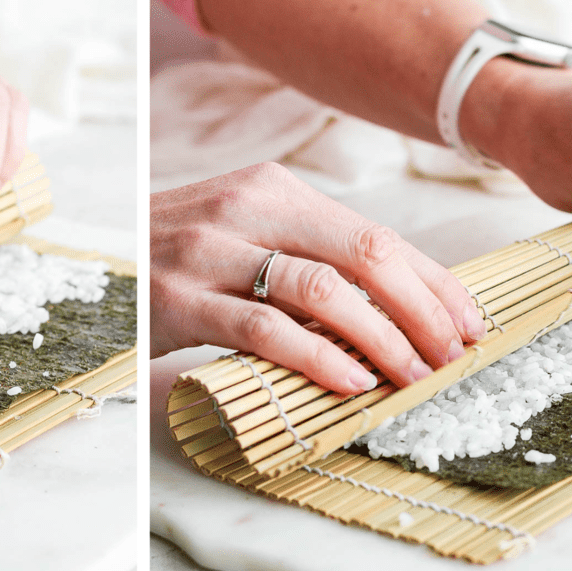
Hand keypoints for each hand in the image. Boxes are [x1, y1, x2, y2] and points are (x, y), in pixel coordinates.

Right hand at [151, 163, 487, 394]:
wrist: (101, 261)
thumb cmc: (187, 256)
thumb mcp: (249, 234)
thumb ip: (313, 255)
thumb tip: (405, 303)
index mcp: (275, 188)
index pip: (376, 234)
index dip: (434, 282)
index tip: (470, 323)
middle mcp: (247, 208)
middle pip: (364, 254)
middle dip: (423, 308)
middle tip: (453, 354)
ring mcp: (210, 251)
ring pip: (321, 290)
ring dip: (382, 337)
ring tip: (413, 374)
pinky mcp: (181, 299)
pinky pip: (264, 328)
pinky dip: (316, 357)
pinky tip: (350, 381)